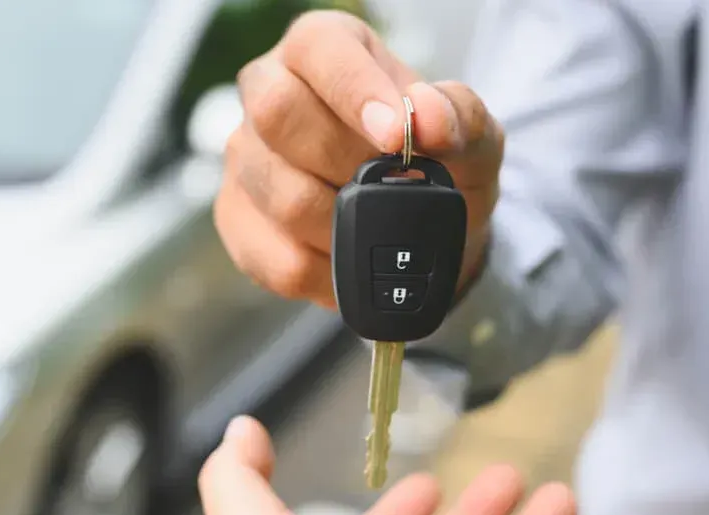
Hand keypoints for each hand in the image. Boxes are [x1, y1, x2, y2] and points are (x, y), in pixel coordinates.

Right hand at [214, 10, 501, 309]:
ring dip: (345, 226)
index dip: (354, 91)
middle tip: (389, 188)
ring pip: (280, 196)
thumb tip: (429, 118)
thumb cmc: (437, 163)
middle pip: (276, 114)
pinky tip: (352, 260)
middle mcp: (268, 92)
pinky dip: (330, 272)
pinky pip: (278, 259)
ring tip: (379, 229)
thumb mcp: (470, 136)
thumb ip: (459, 118)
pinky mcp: (237, 220)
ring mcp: (246, 158)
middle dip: (346, 162)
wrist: (418, 228)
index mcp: (322, 48)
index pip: (318, 50)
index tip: (395, 135)